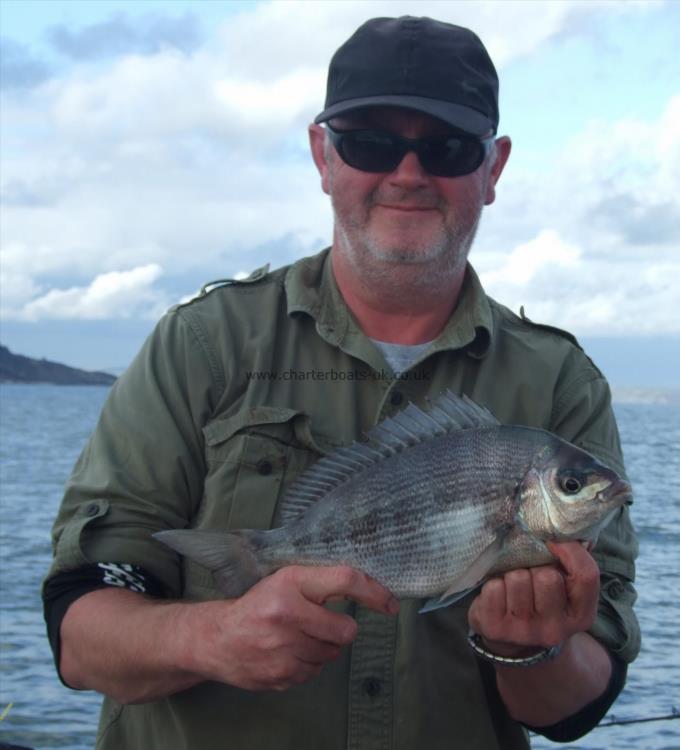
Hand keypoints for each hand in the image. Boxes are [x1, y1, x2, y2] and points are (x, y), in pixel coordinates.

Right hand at [187, 565, 398, 690]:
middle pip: (345, 629)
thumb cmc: (256, 605)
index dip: (373, 592)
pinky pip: (314, 671)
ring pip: (331, 654)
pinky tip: (285, 652)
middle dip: (339, 629)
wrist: (215, 638)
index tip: (389, 603)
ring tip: (296, 637)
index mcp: (289, 582)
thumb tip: (366, 591)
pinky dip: (307, 663)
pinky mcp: (280, 675)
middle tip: (320, 623)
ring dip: (322, 647)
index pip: (344, 580)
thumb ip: (318, 584)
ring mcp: (283, 648)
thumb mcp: (284, 581)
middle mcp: (286, 613)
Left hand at [467, 541, 599, 656]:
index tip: (553, 541)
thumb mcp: (565, 591)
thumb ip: (572, 564)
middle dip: (535, 567)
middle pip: (547, 576)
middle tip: (530, 574)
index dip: (571, 551)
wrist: (515, 642)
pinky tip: (498, 594)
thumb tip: (568, 529)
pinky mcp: (495, 629)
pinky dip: (493, 584)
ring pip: (517, 579)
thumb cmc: (542, 602)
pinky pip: (494, 588)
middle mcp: (556, 630)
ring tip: (513, 585)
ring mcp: (525, 632)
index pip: (586, 575)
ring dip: (512, 574)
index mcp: (581, 616)